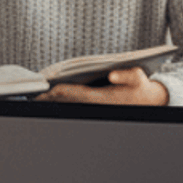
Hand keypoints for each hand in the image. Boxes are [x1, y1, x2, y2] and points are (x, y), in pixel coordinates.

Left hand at [38, 67, 169, 105]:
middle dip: (50, 96)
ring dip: (54, 100)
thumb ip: (128, 75)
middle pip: (67, 101)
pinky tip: (51, 95)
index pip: (74, 94)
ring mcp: (93, 108)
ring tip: (37, 94)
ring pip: (69, 104)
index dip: (58, 90)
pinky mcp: (93, 107)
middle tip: (32, 93)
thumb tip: (113, 74)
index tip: (44, 87)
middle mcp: (95, 105)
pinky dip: (61, 100)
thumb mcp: (139, 78)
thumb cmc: (142, 88)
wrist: (150, 102)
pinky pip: (73, 103)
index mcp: (102, 99)